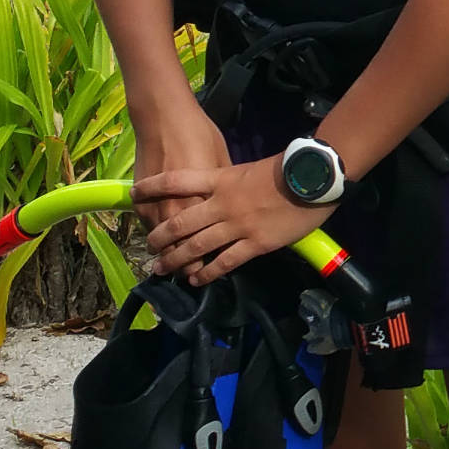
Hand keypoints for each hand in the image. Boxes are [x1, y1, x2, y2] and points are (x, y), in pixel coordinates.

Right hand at [127, 114, 230, 270]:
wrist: (163, 117)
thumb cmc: (199, 135)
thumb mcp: (221, 163)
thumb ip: (224, 192)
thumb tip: (232, 208)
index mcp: (203, 205)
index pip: (206, 246)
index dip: (209, 263)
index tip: (212, 265)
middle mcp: (178, 212)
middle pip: (181, 252)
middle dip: (184, 265)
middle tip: (188, 272)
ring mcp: (156, 207)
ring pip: (161, 243)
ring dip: (166, 252)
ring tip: (169, 261)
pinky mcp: (141, 200)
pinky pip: (148, 225)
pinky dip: (154, 231)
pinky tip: (159, 235)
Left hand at [134, 153, 323, 283]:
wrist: (312, 178)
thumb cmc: (284, 169)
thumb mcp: (247, 168)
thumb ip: (227, 179)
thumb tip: (213, 187)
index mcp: (220, 180)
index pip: (176, 181)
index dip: (153, 186)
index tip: (136, 193)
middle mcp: (222, 204)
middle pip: (181, 221)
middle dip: (160, 237)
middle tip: (148, 247)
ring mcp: (237, 225)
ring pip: (197, 246)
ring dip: (176, 260)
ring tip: (161, 269)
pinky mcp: (254, 244)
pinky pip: (225, 262)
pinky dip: (207, 273)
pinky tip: (196, 280)